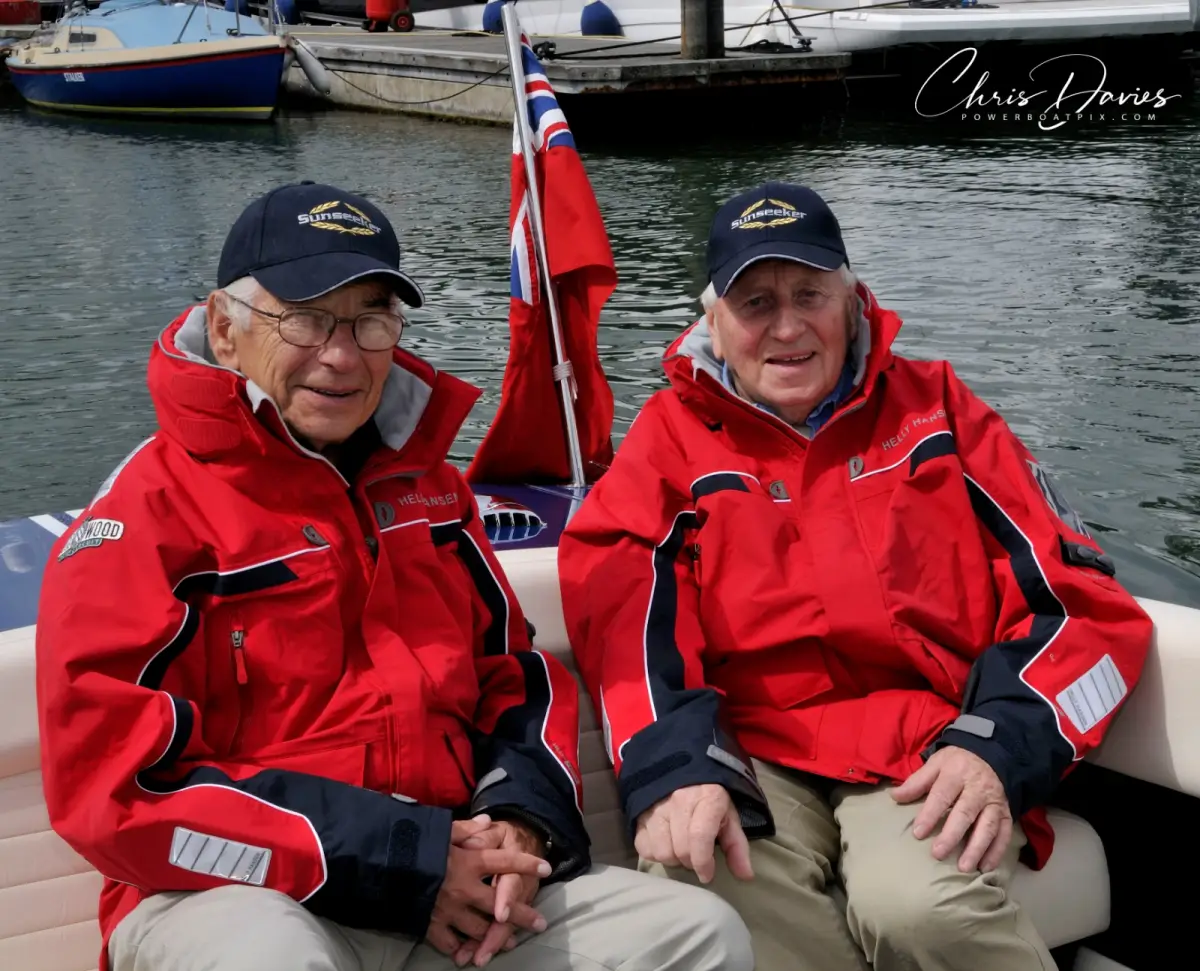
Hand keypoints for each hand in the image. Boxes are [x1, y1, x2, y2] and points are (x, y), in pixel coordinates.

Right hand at [424, 815, 550, 961]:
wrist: (380, 865)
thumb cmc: (412, 844)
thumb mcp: (441, 830)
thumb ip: (466, 829)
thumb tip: (487, 821)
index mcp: (468, 861)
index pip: (505, 862)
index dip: (527, 864)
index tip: (546, 867)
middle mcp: (464, 888)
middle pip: (501, 905)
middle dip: (523, 914)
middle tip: (540, 923)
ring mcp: (449, 910)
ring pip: (481, 929)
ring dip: (497, 936)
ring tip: (510, 942)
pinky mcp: (431, 926)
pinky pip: (452, 943)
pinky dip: (462, 949)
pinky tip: (470, 953)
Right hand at [634, 784, 752, 883]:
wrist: (681, 766)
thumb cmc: (709, 796)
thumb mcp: (729, 816)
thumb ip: (737, 846)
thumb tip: (746, 876)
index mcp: (706, 799)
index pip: (699, 837)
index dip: (703, 863)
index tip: (707, 874)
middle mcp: (678, 801)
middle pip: (680, 849)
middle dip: (691, 862)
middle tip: (696, 857)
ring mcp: (655, 806)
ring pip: (661, 851)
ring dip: (673, 859)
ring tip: (680, 849)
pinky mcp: (639, 813)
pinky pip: (643, 847)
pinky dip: (654, 852)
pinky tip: (665, 843)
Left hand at [891, 745, 1012, 872]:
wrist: (991, 755)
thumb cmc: (957, 762)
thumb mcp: (936, 763)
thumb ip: (917, 782)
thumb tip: (894, 796)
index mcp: (956, 774)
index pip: (942, 796)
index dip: (930, 814)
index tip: (918, 833)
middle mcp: (978, 788)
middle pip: (965, 813)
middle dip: (952, 835)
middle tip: (938, 853)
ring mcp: (994, 802)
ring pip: (988, 826)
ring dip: (977, 848)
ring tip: (963, 867)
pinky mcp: (1006, 813)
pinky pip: (1004, 833)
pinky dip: (997, 851)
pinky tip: (986, 867)